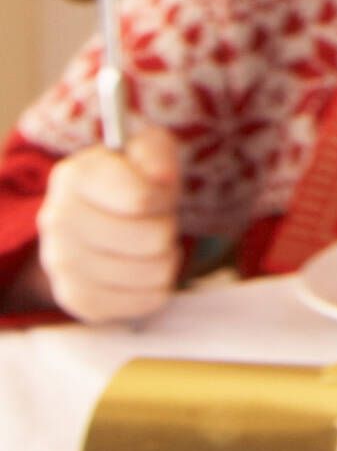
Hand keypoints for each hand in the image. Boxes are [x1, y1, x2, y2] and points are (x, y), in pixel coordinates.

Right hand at [39, 127, 188, 325]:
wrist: (91, 216)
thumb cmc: (128, 180)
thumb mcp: (146, 150)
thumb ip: (157, 154)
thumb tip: (161, 181)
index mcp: (73, 177)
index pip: (142, 200)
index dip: (165, 196)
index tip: (157, 191)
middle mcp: (57, 220)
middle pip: (152, 239)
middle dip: (166, 226)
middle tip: (153, 220)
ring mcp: (60, 264)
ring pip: (153, 272)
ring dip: (165, 257)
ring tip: (147, 243)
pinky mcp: (76, 299)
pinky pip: (144, 301)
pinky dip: (156, 286)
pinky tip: (141, 267)